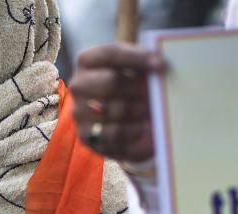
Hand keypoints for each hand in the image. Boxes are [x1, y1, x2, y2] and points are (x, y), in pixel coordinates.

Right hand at [70, 44, 163, 162]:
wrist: (110, 120)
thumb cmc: (125, 87)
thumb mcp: (130, 68)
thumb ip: (141, 62)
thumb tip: (158, 62)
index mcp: (87, 61)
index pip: (110, 53)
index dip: (135, 57)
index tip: (158, 63)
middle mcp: (79, 85)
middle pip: (111, 82)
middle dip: (137, 88)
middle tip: (156, 93)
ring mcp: (79, 111)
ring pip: (116, 109)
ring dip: (139, 110)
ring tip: (150, 109)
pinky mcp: (86, 135)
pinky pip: (115, 132)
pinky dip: (133, 129)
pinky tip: (143, 126)